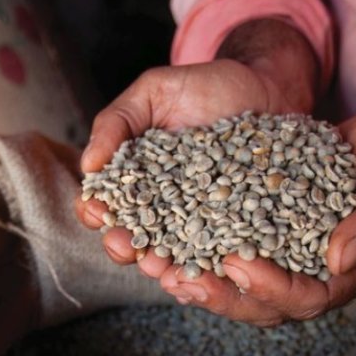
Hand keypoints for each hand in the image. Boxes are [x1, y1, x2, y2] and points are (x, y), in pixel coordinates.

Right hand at [75, 60, 313, 318]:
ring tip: (163, 268)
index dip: (95, 211)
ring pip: (171, 253)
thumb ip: (117, 121)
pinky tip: (205, 270)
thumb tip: (88, 165)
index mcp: (134, 178)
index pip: (106, 202)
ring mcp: (197, 220)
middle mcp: (161, 206)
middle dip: (125, 247)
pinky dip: (209, 265)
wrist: (266, 86)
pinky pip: (217, 252)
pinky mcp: (233, 227)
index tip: (96, 212)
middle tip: (128, 247)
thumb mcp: (153, 92)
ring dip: (162, 266)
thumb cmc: (205, 86)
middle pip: (133, 236)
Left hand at [169, 106, 355, 324]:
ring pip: (241, 285)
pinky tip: (169, 241)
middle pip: (265, 303)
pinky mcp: (269, 231)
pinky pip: (231, 251)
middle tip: (182, 280)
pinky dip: (200, 251)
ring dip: (201, 281)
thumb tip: (339, 260)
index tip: (238, 264)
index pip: (309, 297)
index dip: (272, 287)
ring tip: (163, 269)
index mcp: (353, 270)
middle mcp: (316, 271)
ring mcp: (290, 255)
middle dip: (222, 295)